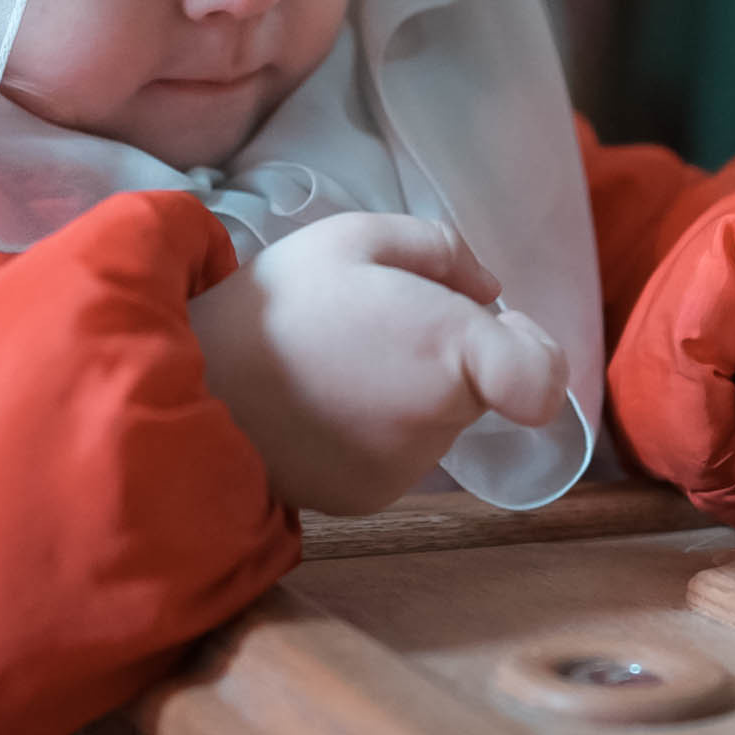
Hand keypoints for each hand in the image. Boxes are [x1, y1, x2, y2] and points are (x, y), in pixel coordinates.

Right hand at [189, 214, 569, 514]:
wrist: (193, 383)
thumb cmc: (280, 302)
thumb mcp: (357, 235)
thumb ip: (442, 251)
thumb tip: (489, 294)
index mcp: (449, 349)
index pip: (542, 380)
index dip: (531, 352)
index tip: (492, 330)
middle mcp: (439, 420)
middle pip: (481, 390)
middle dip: (449, 360)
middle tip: (378, 327)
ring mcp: (405, 468)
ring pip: (437, 424)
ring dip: (409, 397)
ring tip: (337, 364)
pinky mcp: (369, 498)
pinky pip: (397, 456)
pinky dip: (374, 432)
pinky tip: (321, 405)